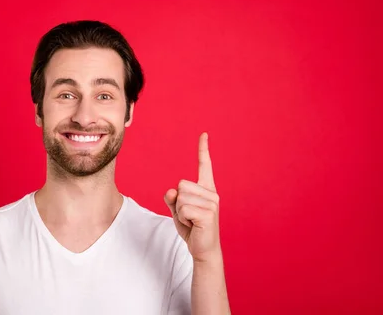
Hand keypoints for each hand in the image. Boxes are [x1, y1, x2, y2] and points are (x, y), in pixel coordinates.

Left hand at [164, 132, 220, 261]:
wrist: (203, 249)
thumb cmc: (191, 228)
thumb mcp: (178, 210)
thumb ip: (173, 199)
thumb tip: (171, 191)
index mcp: (206, 189)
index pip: (204, 166)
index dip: (203, 150)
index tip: (204, 134)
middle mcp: (212, 193)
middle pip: (181, 185)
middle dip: (178, 202)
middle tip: (189, 216)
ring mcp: (212, 203)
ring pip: (180, 197)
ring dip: (180, 211)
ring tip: (191, 221)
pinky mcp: (208, 213)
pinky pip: (182, 208)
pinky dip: (182, 218)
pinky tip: (193, 225)